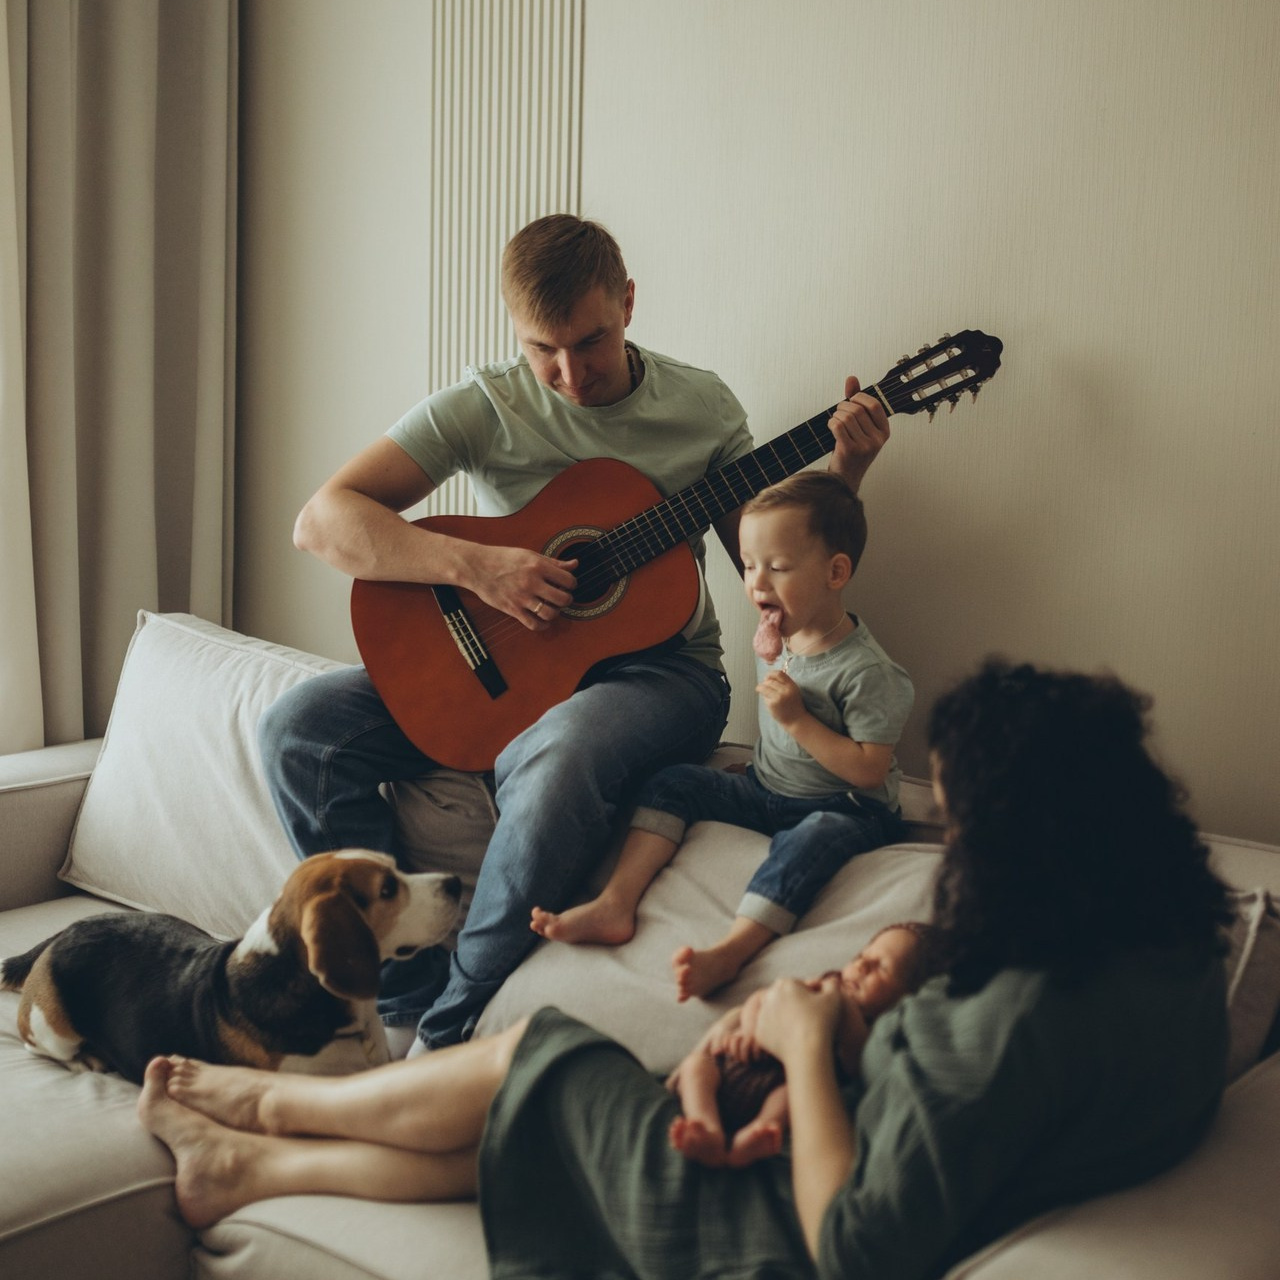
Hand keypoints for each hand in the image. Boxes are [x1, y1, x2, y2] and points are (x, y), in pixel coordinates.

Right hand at [464, 545, 577, 630]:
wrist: (477, 566)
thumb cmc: (503, 558)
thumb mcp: (530, 554)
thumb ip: (554, 562)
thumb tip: (575, 564)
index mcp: (537, 565)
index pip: (568, 580)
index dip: (571, 584)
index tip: (566, 585)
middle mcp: (531, 582)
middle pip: (562, 599)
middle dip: (566, 600)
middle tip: (562, 598)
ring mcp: (521, 597)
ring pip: (550, 613)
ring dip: (555, 613)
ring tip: (552, 608)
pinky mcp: (512, 609)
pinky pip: (533, 624)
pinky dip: (542, 626)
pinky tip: (542, 620)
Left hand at [751, 976, 841, 1065]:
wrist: (807, 1051)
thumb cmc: (821, 1023)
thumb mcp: (834, 998)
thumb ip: (831, 985)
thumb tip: (830, 981)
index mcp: (785, 983)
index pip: (798, 986)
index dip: (810, 996)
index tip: (817, 1008)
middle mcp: (769, 995)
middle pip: (785, 998)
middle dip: (795, 1005)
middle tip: (809, 1019)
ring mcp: (762, 1014)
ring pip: (776, 1013)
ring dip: (785, 1018)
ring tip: (801, 1029)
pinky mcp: (759, 1032)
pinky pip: (770, 1030)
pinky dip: (778, 1033)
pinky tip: (791, 1039)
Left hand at [756, 670, 805, 728]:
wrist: (796, 720)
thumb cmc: (793, 705)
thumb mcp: (793, 691)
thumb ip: (784, 684)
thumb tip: (768, 677)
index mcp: (792, 685)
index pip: (779, 674)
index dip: (771, 674)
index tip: (767, 677)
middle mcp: (786, 690)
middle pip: (770, 681)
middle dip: (764, 682)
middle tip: (762, 686)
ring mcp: (779, 697)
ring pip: (764, 688)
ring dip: (760, 688)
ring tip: (760, 690)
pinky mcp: (773, 704)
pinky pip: (765, 698)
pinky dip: (765, 698)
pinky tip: (769, 702)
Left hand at [828, 375, 889, 492]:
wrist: (845, 477)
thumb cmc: (852, 449)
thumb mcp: (860, 426)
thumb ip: (857, 401)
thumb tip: (852, 378)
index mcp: (884, 432)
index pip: (874, 405)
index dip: (859, 397)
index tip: (851, 400)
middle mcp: (877, 439)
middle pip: (857, 410)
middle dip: (843, 406)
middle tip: (838, 412)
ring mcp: (865, 446)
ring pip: (847, 417)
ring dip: (836, 415)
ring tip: (835, 421)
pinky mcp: (850, 450)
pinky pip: (838, 426)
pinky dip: (831, 423)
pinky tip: (831, 427)